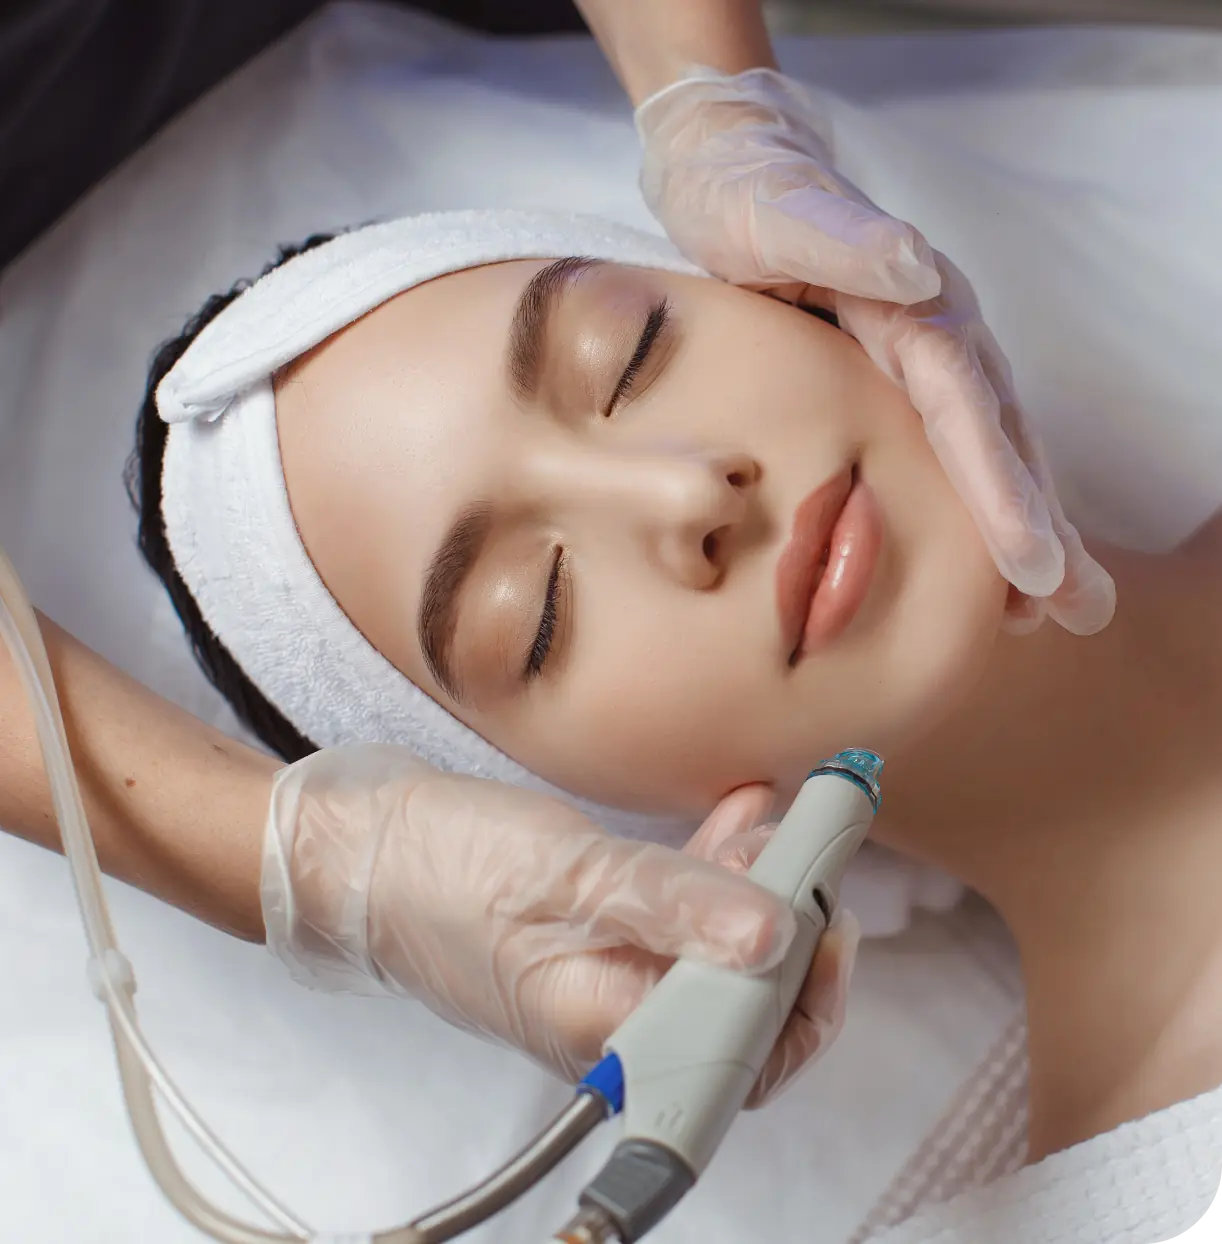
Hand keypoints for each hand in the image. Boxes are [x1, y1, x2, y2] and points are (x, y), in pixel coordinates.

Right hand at [260, 746, 852, 1095]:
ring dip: (760, 891)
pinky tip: (736, 815)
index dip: (805, 986)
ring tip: (775, 823)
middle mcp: (619, 1022)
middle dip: (792, 928)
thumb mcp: (563, 872)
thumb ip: (670, 903)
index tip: (826, 901)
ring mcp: (611, 979)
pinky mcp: (600, 937)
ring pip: (719, 955)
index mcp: (608, 1032)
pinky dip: (716, 869)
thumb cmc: (441, 868)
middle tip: (813, 848)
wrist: (358, 851)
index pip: (743, 1051)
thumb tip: (777, 937)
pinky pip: (680, 917)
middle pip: (745, 1005)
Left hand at [636, 67, 1114, 634]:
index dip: (1000, 489)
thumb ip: (841, 237)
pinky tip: (980, 561)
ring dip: (1021, 527)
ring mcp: (920, 359)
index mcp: (913, 308)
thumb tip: (915, 269)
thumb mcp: (777, 212)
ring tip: (1053, 610)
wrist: (728, 168)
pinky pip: (947, 449)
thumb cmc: (745, 193)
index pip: (966, 409)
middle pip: (998, 439)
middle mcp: (934, 336)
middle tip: (1078, 609)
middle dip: (1038, 526)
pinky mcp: (894, 378)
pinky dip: (973, 506)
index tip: (1032, 562)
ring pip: (985, 450)